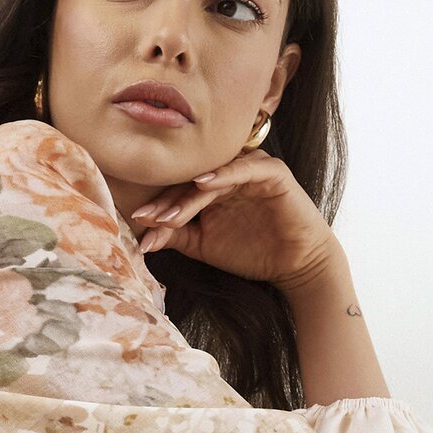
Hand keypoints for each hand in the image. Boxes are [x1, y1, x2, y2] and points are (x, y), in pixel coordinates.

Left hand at [131, 148, 339, 292]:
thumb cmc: (252, 253)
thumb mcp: (205, 246)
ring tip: (168, 213)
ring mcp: (250, 169)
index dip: (158, 206)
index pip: (179, 191)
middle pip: (190, 182)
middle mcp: (228, 174)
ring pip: (212, 177)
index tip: (137, 222)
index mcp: (212, 187)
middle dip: (167, 201)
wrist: (296, 264)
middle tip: (146, 217)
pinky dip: (223, 174)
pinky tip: (203, 182)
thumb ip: (177, 236)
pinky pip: (244, 168)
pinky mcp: (271, 172)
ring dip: (188, 195)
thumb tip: (143, 238)